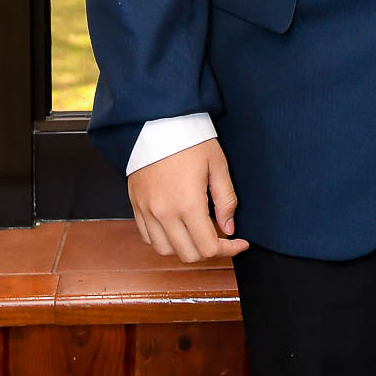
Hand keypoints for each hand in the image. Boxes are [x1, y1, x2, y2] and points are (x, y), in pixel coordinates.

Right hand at [128, 140, 250, 262]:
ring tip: (198, 232)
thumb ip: (226, 199)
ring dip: (185, 248)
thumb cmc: (190, 139)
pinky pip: (147, 237)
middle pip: (188, 254)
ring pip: (166, 250)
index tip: (240, 243)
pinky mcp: (136, 205)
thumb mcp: (217, 165)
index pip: (208, 248)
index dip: (228, 250)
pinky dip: (163, 240)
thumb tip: (230, 228)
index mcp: (188, 204)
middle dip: (209, 251)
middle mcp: (164, 213)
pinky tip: (177, 227)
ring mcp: (147, 211)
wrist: (158, 121)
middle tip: (222, 236)